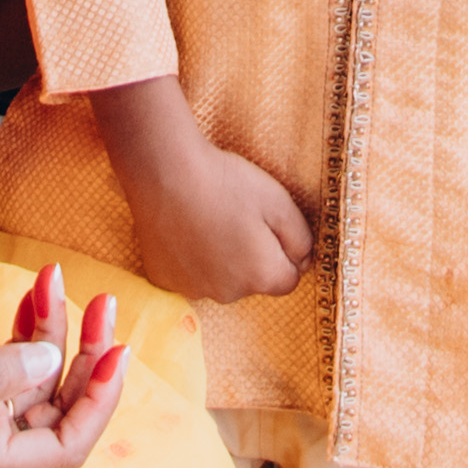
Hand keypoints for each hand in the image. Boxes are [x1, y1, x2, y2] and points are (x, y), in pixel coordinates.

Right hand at [0, 264, 125, 467]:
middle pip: (57, 411)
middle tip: (104, 305)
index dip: (98, 404)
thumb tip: (48, 358)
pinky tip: (31, 295)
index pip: (65, 447)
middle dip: (86, 359)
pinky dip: (21, 332)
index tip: (117, 352)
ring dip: (54, 335)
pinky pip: (2, 367)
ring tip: (59, 280)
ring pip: (32, 383)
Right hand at [96, 77, 315, 302]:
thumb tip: (303, 260)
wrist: (164, 173)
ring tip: (208, 220)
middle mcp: (229, 294)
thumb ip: (301, 238)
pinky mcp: (164, 280)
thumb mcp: (280, 202)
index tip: (269, 224)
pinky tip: (185, 229)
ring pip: (220, 280)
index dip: (285, 251)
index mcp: (261, 276)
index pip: (289, 279)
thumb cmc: (226, 183)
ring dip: (221, 260)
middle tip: (237, 217)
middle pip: (253, 281)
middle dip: (252, 257)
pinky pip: (188, 276)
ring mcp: (193, 290)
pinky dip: (190, 259)